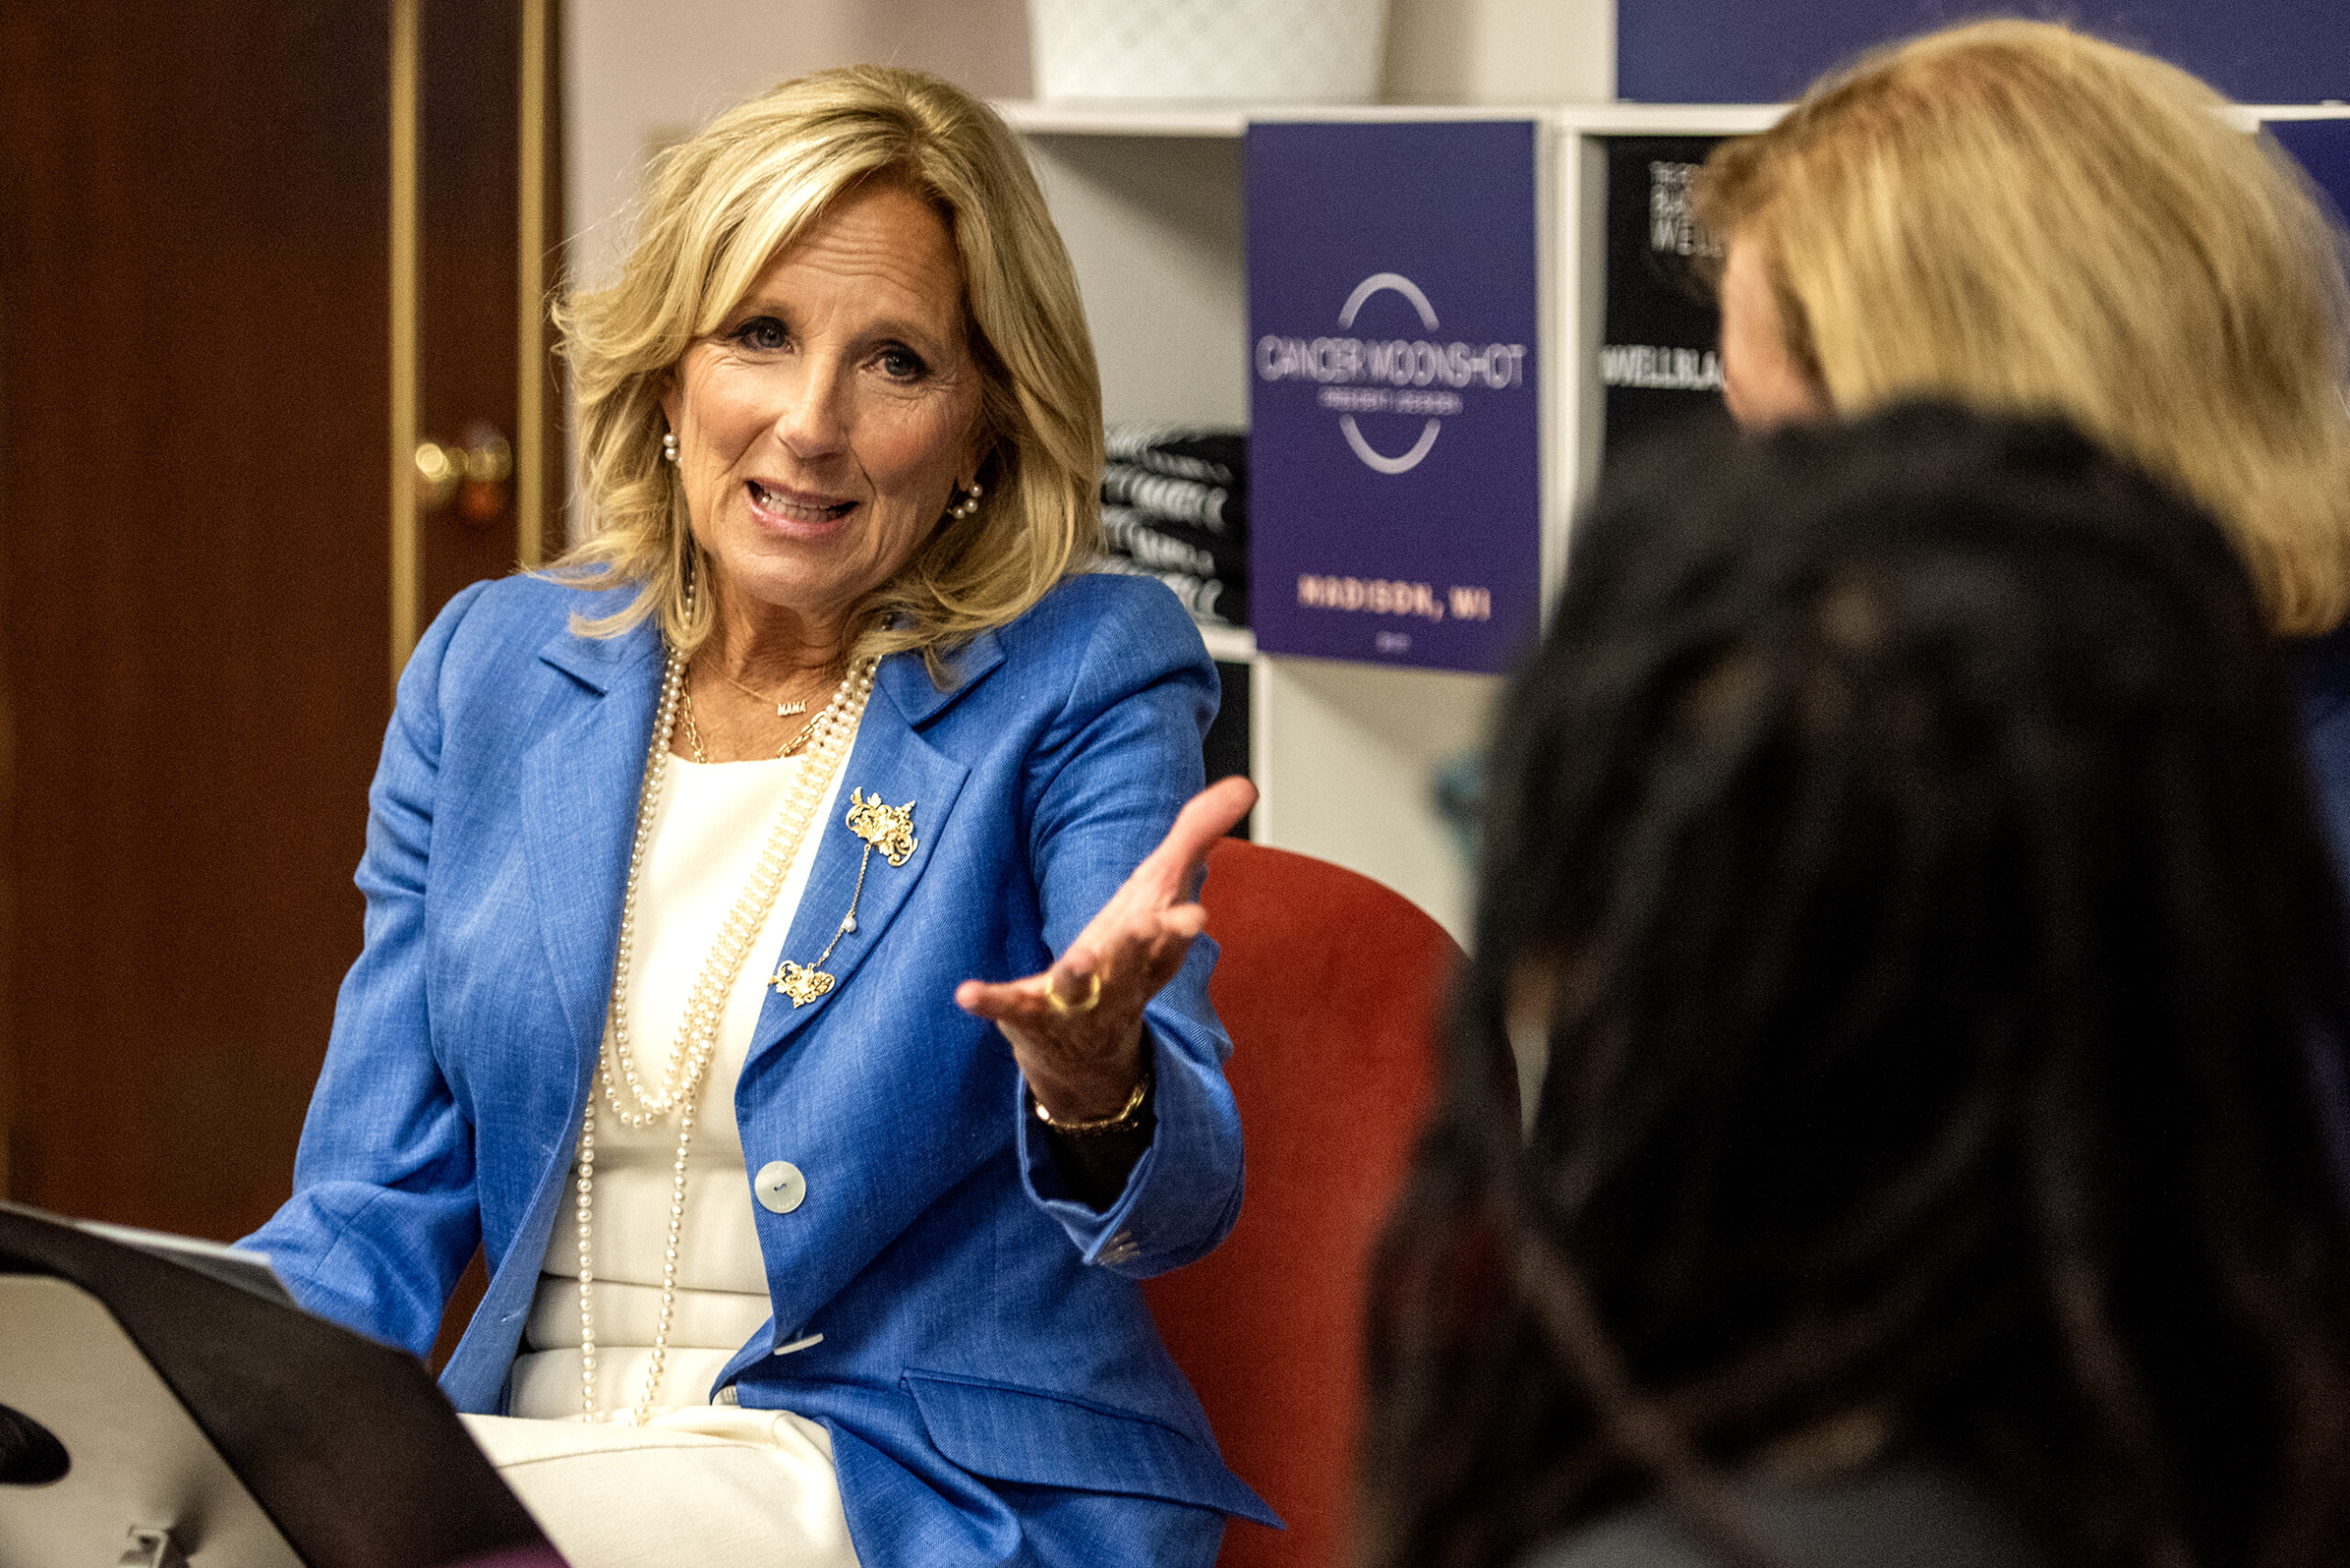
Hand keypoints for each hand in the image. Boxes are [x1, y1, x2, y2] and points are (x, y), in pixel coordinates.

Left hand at [955, 776, 1256, 1121]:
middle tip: (1149, 930)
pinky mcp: (1030, 1013)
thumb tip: (1246, 784)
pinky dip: (991, 1002)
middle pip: (1131, 961)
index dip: (1179, 926)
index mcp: (1151, 946)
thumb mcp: (1160, 893)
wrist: (1089, 1050)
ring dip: (1078, 977)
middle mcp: (1119, 976)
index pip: (1171, 935)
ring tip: (1073, 964)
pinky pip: (1010, 1006)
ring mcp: (1075, 999)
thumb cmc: (1129, 956)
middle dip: (1140, 947)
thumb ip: (1196, 835)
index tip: (1194, 916)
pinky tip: (967, 994)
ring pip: (1079, 987)